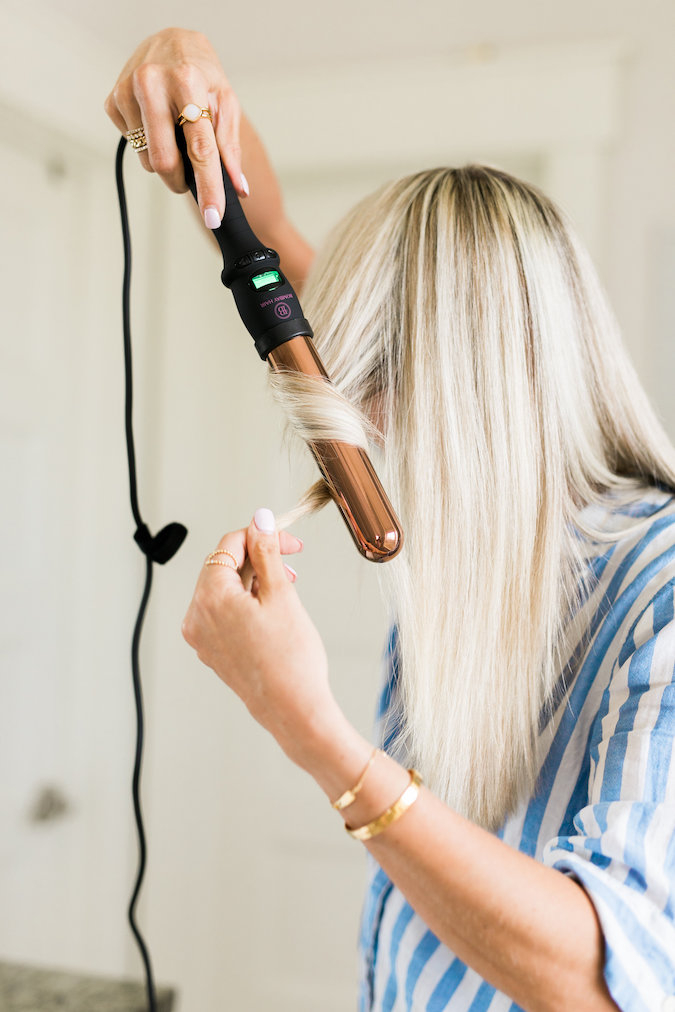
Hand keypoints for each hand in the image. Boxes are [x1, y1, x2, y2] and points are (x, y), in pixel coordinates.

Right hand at [104, 27, 245, 225]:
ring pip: (148, 160)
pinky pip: (134, 147)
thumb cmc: (201, 73)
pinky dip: (149, 145)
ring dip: (166, 161)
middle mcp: (152, 83)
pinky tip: (156, 122)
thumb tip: (238, 188)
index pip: (200, 148)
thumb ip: (230, 146)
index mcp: (187, 81)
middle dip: (180, 181)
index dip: (208, 187)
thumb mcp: (225, 101)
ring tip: (174, 133)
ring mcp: (127, 92)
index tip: (212, 216)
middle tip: (191, 179)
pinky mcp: (112, 102)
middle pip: (164, 161)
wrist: (170, 42)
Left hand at [182, 509, 342, 764]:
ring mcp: (202, 638)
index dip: (261, 536)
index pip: (229, 546)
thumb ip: (266, 552)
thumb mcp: (281, 594)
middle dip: (258, 560)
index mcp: (210, 597)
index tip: (289, 543)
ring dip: (254, 581)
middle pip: (223, 567)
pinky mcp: (212, 652)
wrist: (294, 711)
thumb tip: (259, 520)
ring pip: (224, 590)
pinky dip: (246, 604)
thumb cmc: (292, 657)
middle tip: (292, 564)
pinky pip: (223, 614)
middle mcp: (197, 617)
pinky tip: (272, 612)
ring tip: (286, 590)